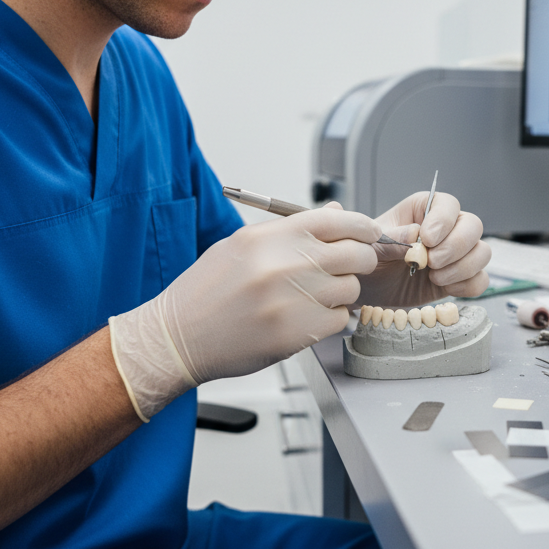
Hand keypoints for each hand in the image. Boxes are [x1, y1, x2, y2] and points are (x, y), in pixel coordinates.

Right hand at [108, 206, 379, 419]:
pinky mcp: (297, 333)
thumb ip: (293, 228)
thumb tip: (336, 213)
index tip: (369, 233)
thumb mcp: (244, 244)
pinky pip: (338, 320)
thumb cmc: (209, 289)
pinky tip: (307, 315)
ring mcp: (294, 300)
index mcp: (274, 237)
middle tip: (350, 266)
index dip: (362, 226)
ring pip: (351, 289)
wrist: (178, 335)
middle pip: (356, 255)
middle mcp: (287, 264)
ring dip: (342, 292)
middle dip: (360, 259)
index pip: (340, 221)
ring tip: (316, 295)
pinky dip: (330, 318)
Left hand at [356, 190, 490, 307]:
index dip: (443, 220)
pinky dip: (466, 286)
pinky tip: (444, 288)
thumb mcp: (373, 246)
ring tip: (434, 277)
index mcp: (424, 209)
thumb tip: (415, 232)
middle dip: (456, 247)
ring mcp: (456, 254)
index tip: (427, 239)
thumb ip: (393, 238)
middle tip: (431, 262)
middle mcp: (446, 228)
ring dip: (462, 268)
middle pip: (473, 226)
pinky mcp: (460, 278)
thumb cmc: (370, 257)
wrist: (370, 288)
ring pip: (482, 252)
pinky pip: (480, 279)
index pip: (448, 204)